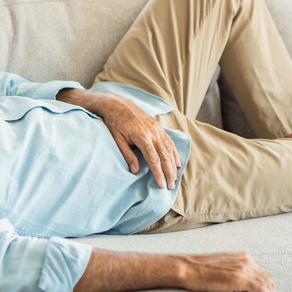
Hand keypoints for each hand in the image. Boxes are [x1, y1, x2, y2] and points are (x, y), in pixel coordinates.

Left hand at [58, 89, 180, 188]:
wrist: (118, 105)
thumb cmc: (115, 123)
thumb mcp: (117, 140)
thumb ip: (127, 155)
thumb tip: (135, 171)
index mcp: (142, 136)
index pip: (153, 159)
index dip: (158, 173)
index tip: (161, 184)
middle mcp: (153, 132)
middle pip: (164, 156)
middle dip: (169, 172)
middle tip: (171, 186)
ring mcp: (157, 129)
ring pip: (169, 149)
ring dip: (173, 165)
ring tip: (175, 178)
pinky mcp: (158, 126)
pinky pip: (169, 141)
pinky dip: (174, 153)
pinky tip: (177, 162)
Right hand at [177, 252, 280, 291]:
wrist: (186, 268)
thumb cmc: (197, 270)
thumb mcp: (219, 267)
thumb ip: (231, 271)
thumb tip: (236, 283)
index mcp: (241, 257)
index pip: (262, 272)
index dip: (267, 284)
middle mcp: (245, 260)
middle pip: (267, 278)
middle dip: (272, 291)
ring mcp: (243, 269)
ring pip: (267, 284)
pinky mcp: (240, 279)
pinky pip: (262, 290)